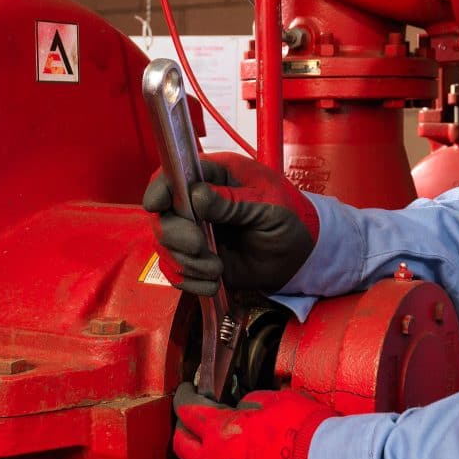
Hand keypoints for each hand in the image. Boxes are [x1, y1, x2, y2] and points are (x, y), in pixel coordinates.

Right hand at [143, 152, 317, 295]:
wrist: (301, 254)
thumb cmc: (290, 217)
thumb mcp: (267, 204)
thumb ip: (232, 201)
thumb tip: (197, 196)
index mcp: (214, 177)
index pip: (172, 176)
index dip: (159, 190)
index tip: (157, 206)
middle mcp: (197, 204)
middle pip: (162, 217)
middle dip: (176, 235)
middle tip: (200, 246)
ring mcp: (195, 233)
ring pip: (165, 247)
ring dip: (187, 263)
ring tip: (218, 268)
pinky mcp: (198, 260)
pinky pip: (176, 272)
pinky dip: (190, 282)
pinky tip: (213, 282)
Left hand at [173, 383, 332, 458]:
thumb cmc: (308, 435)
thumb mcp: (281, 402)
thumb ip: (255, 403)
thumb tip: (246, 409)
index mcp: (220, 431)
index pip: (189, 412)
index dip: (187, 402)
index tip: (186, 400)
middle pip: (181, 447)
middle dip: (184, 435)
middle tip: (190, 432)